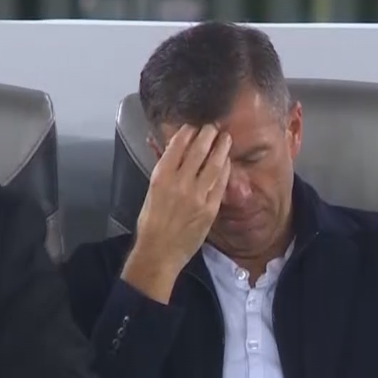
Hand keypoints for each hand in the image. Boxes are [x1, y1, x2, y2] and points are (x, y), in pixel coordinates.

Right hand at [123, 125, 231, 302]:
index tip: (193, 126)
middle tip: (213, 127)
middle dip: (208, 134)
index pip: (178, 145)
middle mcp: (180, 183)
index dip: (188, 132)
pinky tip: (227, 162)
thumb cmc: (151, 223)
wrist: (159, 251)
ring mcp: (197, 196)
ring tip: (225, 138)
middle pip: (198, 150)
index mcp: (161, 177)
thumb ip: (162, 170)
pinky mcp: (209, 209)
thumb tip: (167, 149)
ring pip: (213, 164)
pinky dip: (225, 170)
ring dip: (221, 148)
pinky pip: (220, 184)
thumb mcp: (151, 192)